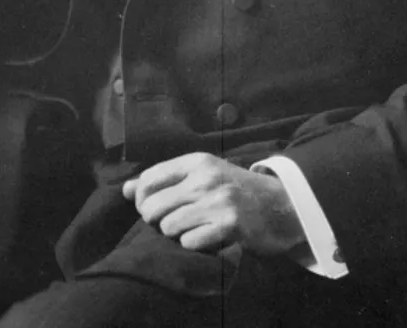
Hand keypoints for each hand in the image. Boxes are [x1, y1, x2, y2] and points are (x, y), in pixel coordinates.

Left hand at [122, 152, 305, 255]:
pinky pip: (189, 242)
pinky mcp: (230, 225)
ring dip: (176, 235)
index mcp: (197, 161)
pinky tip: (208, 239)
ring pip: (168, 226)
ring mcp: (218, 201)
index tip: (153, 209)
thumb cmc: (235, 190)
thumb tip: (124, 190)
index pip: (148, 179)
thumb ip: (164, 180)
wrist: (282, 205)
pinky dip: (194, 246)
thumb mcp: (202, 175)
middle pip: (152, 207)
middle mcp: (205, 177)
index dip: (142, 200)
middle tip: (172, 224)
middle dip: (155, 221)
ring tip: (193, 230)